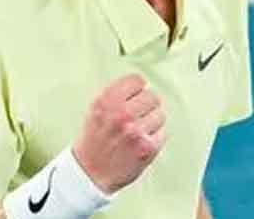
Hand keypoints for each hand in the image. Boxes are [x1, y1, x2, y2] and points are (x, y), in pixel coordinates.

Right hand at [72, 73, 166, 193]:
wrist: (90, 172)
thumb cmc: (95, 139)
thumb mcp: (97, 108)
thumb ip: (117, 93)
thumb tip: (141, 83)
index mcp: (107, 101)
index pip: (137, 80)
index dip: (137, 89)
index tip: (135, 96)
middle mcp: (121, 114)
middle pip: (152, 96)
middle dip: (146, 105)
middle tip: (137, 115)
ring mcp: (136, 131)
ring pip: (160, 114)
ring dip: (152, 121)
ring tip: (138, 130)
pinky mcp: (148, 147)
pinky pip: (163, 132)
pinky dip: (155, 137)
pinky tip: (141, 142)